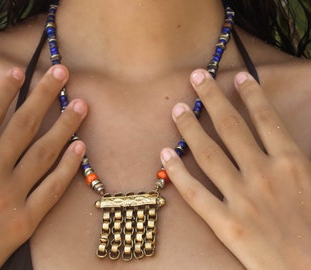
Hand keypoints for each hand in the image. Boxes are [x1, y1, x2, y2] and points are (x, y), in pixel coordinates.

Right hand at [0, 65, 86, 269]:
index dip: (5, 92)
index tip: (22, 71)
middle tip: (62, 73)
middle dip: (43, 96)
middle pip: (23, 126)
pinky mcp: (26, 220)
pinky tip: (82, 147)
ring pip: (44, 152)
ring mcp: (11, 197)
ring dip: (65, 126)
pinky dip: (68, 168)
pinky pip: (52, 189)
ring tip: (81, 103)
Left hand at [161, 70, 310, 269]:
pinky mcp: (226, 224)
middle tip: (196, 77)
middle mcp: (263, 174)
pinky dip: (177, 172)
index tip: (236, 78)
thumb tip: (286, 136)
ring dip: (190, 127)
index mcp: (292, 163)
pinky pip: (195, 192)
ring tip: (177, 108)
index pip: (265, 119)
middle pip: (231, 127)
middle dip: (212, 98)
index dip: (250, 95)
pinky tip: (165, 154)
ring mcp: (242, 198)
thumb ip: (301, 157)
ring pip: (208, 153)